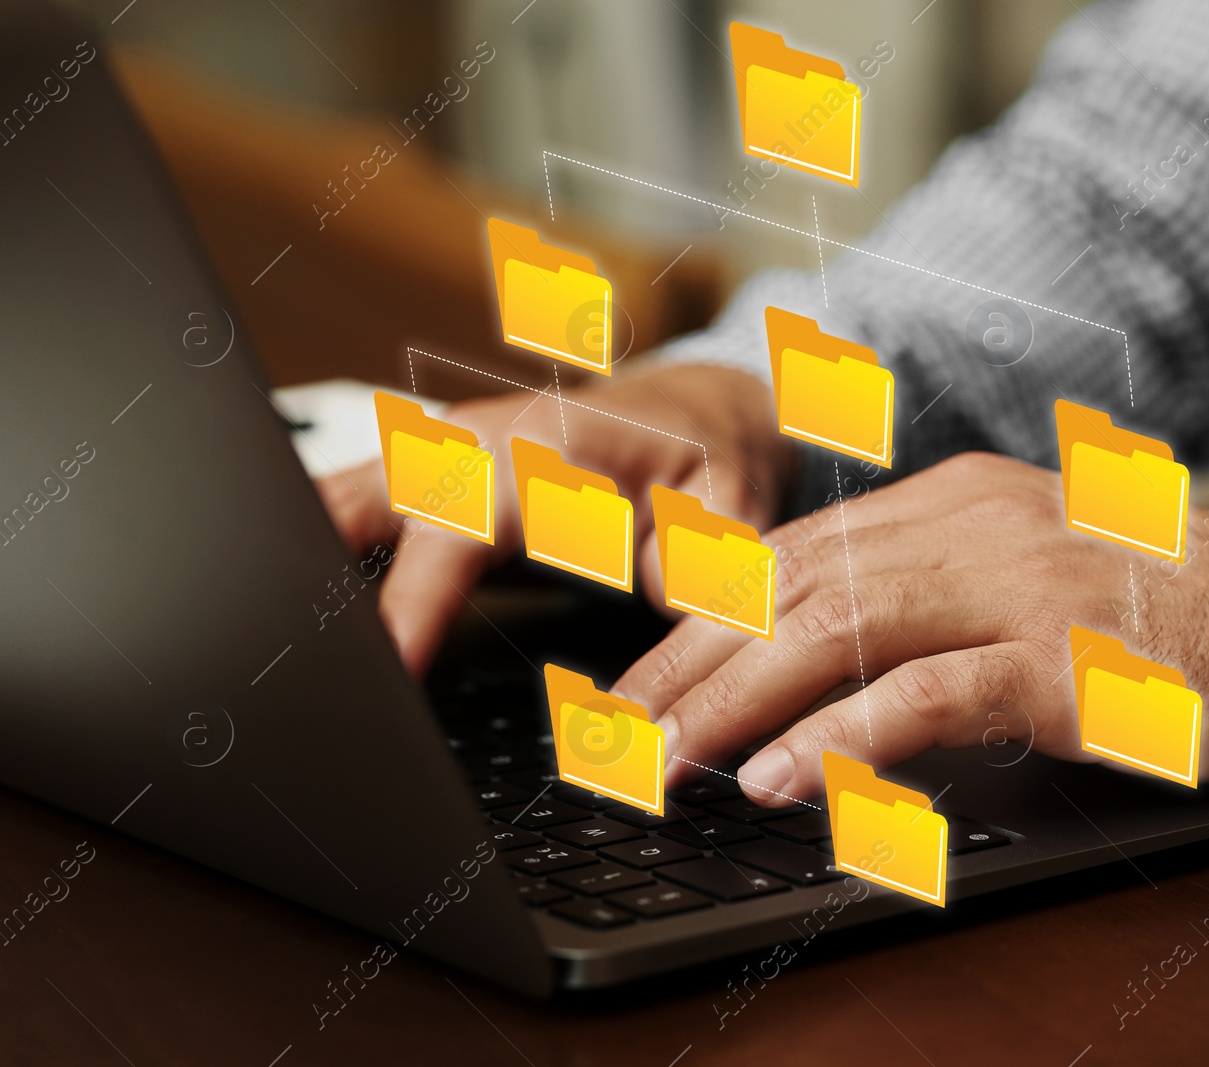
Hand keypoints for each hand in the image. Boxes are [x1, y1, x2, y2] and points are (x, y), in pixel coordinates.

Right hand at [318, 363, 793, 674]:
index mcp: (544, 448)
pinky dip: (318, 548)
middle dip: (307, 560)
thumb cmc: (712, 456)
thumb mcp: (730, 513)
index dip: (415, 600)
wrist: (700, 405)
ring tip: (261, 631)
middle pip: (362, 498)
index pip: (456, 528)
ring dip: (298, 550)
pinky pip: (355, 507)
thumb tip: (663, 655)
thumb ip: (697, 578)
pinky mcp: (433, 473)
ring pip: (341, 497)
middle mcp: (478, 439)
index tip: (386, 665)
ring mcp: (445, 450)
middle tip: (273, 645)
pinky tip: (292, 603)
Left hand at [613, 452, 1208, 803]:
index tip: (636, 684)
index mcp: (957, 504)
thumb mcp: (1039, 581)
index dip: (701, 624)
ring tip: (664, 762)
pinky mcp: (1071, 656)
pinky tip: (785, 781)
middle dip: (688, 667)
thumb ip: (937, 605)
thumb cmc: (1188, 613)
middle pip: (792, 590)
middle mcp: (974, 525)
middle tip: (615, 735)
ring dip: (738, 700)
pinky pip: (932, 693)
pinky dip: (848, 738)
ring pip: (838, 631)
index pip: (794, 559)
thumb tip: (827, 668)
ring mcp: (1022, 584)